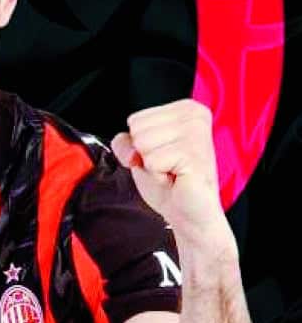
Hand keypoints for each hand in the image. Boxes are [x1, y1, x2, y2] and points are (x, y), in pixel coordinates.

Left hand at [110, 99, 226, 244]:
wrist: (189, 213)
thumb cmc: (169, 181)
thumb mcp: (138, 153)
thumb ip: (124, 141)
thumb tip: (131, 149)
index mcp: (186, 109)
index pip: (135, 119)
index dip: (140, 144)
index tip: (162, 156)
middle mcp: (195, 116)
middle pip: (137, 129)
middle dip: (145, 154)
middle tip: (167, 166)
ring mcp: (197, 134)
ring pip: (143, 143)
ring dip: (152, 165)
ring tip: (172, 172)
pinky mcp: (194, 155)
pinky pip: (152, 161)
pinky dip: (158, 176)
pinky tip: (177, 178)